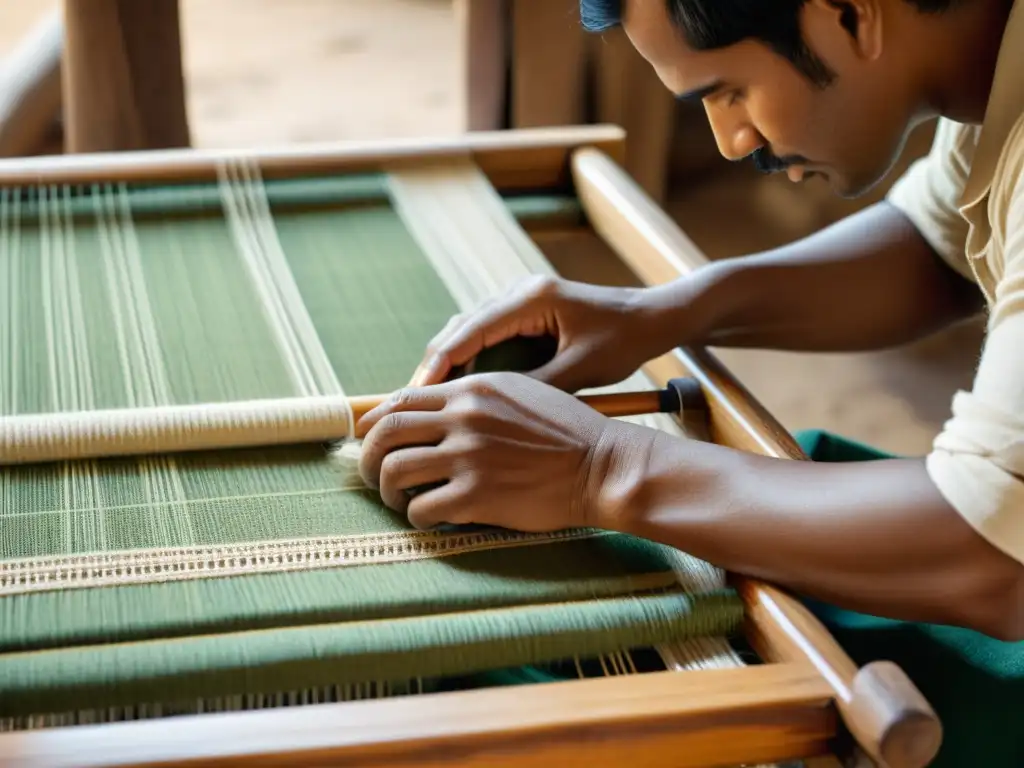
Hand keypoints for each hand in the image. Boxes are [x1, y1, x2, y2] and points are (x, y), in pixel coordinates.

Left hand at [356, 371, 653, 531]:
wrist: (603, 466)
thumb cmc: (566, 432)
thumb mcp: (519, 392)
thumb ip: (473, 397)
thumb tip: (428, 412)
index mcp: (471, 390)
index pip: (400, 400)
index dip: (374, 422)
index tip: (367, 439)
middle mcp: (464, 417)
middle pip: (385, 433)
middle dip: (366, 457)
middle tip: (371, 475)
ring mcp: (469, 456)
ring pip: (393, 471)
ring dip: (386, 490)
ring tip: (399, 500)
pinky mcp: (477, 496)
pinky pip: (422, 509)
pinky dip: (417, 517)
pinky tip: (430, 518)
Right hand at [409, 275, 666, 392]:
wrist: (653, 317)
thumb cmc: (624, 340)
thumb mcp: (582, 368)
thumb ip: (537, 385)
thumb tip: (489, 411)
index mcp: (532, 299)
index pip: (471, 330)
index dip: (440, 363)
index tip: (418, 394)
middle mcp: (520, 293)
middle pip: (461, 326)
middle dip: (435, 363)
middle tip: (412, 401)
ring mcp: (522, 300)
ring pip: (470, 329)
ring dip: (450, 361)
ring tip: (429, 398)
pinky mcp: (527, 312)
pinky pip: (487, 333)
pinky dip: (470, 358)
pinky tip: (461, 387)